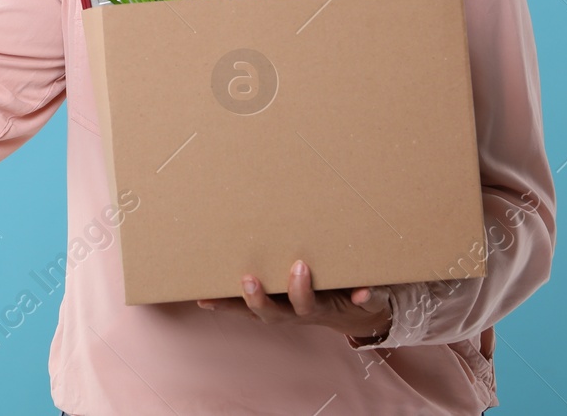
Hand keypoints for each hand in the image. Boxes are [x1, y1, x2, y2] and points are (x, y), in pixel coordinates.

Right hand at [196, 260, 392, 339]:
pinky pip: (360, 302)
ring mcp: (323, 309)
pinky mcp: (355, 304)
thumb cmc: (313, 288)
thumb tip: (226, 251)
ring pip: (307, 306)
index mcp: (278, 306)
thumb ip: (269, 267)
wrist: (360, 312)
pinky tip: (363, 291)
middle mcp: (296, 311)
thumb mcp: (288, 282)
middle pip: (272, 314)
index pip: (247, 308)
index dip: (226, 305)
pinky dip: (361, 296)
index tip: (204, 298)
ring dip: (301, 290)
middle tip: (248, 279)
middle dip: (259, 299)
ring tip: (300, 267)